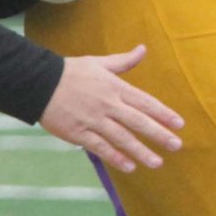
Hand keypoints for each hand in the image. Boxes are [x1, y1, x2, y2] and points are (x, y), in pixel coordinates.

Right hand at [38, 46, 183, 173]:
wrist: (36, 81)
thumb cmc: (70, 72)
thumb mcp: (98, 62)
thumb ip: (123, 61)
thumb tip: (143, 49)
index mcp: (114, 87)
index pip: (145, 102)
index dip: (163, 114)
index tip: (179, 124)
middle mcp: (107, 104)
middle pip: (137, 121)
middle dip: (158, 134)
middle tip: (176, 146)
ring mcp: (92, 120)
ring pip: (121, 138)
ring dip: (140, 151)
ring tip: (157, 162)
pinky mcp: (77, 132)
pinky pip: (99, 147)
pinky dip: (115, 157)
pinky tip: (129, 167)